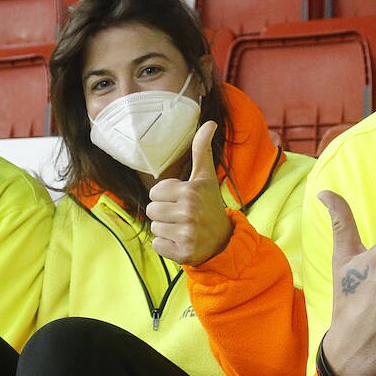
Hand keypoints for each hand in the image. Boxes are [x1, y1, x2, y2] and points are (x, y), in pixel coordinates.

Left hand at [147, 120, 232, 266]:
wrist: (223, 241)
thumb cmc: (209, 205)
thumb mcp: (205, 178)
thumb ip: (202, 150)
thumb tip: (210, 123)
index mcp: (192, 191)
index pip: (155, 193)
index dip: (165, 197)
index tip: (182, 200)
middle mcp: (190, 212)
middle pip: (152, 210)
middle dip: (164, 213)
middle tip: (182, 216)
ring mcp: (187, 234)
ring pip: (154, 228)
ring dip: (165, 229)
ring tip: (183, 228)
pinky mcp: (184, 253)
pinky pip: (157, 245)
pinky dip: (166, 245)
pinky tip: (181, 242)